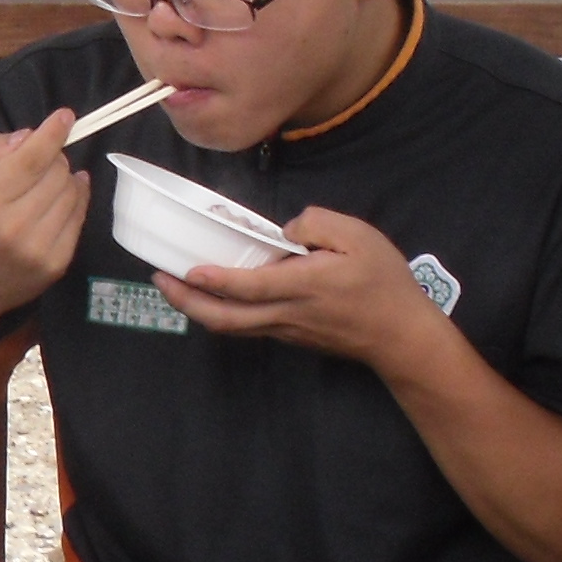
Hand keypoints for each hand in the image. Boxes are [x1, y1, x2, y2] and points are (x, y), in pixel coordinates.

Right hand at [0, 113, 89, 323]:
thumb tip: (31, 135)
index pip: (30, 159)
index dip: (51, 134)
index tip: (65, 115)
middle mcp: (13, 227)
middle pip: (56, 173)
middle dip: (54, 159)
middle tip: (44, 161)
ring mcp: (38, 249)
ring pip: (71, 192)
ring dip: (66, 179)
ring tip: (51, 180)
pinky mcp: (56, 264)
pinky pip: (79, 218)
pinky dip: (76, 200)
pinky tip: (66, 195)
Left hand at [161, 202, 440, 364]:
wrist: (401, 337)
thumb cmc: (384, 283)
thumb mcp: (359, 236)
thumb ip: (317, 224)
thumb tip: (285, 232)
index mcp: (302, 286)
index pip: (247, 286)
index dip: (213, 280)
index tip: (184, 269)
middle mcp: (287, 314)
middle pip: (225, 318)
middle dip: (186, 302)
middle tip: (160, 282)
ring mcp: (287, 330)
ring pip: (232, 327)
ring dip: (200, 310)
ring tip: (177, 287)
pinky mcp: (292, 337)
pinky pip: (249, 327)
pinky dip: (224, 313)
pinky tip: (216, 296)